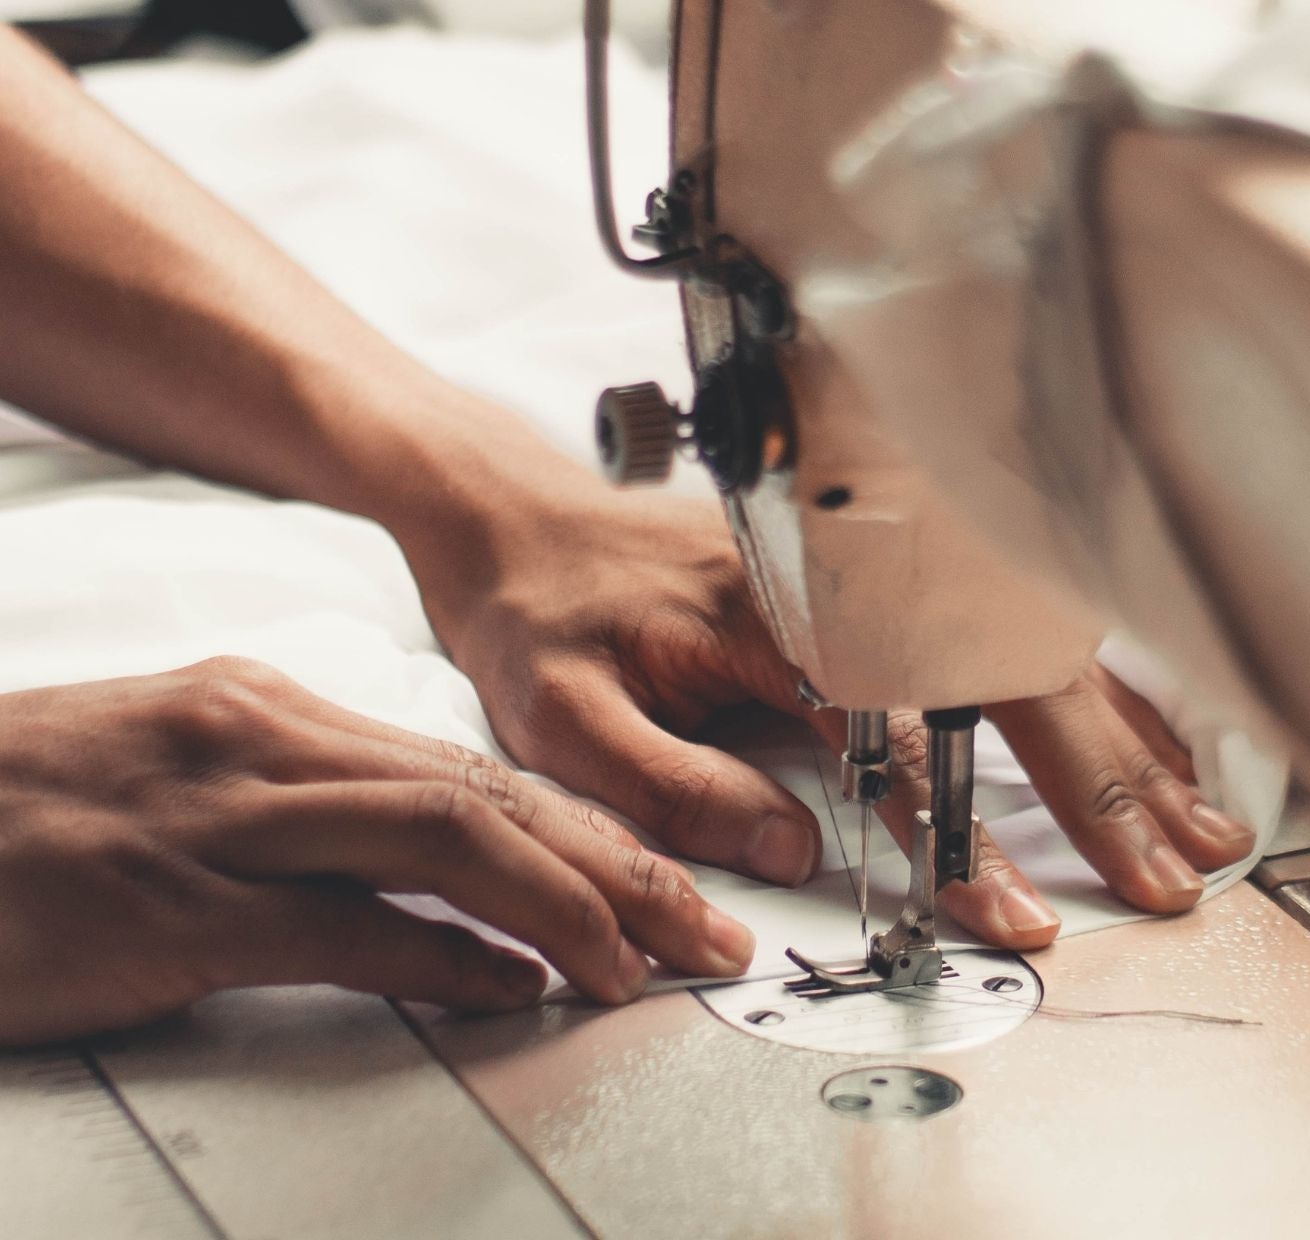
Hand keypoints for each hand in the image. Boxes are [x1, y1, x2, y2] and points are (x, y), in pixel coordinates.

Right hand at [0, 658, 755, 1046]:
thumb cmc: (38, 816)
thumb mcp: (194, 779)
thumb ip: (316, 814)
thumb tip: (444, 889)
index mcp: (279, 713)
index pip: (477, 769)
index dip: (593, 829)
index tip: (668, 881)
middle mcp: (268, 746)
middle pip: (489, 795)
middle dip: (620, 863)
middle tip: (703, 929)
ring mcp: (223, 822)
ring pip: (443, 838)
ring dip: (565, 904)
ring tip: (639, 964)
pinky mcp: (173, 909)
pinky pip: (341, 926)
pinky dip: (441, 960)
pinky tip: (507, 993)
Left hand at [415, 478, 1256, 952]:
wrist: (515, 511)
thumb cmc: (539, 611)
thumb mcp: (565, 719)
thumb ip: (677, 788)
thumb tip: (792, 855)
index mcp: (774, 621)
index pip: (905, 742)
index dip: (968, 839)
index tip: (1019, 911)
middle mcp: (845, 583)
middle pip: (1009, 680)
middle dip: (1104, 781)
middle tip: (1169, 870)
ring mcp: (873, 567)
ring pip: (1029, 647)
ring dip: (1122, 731)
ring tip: (1195, 811)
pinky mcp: (880, 571)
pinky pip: (1007, 625)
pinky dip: (1086, 681)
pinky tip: (1140, 728)